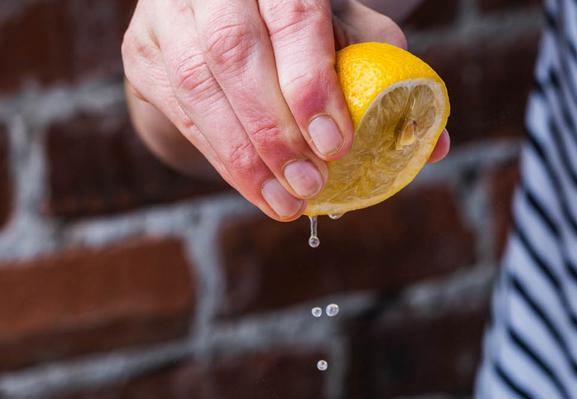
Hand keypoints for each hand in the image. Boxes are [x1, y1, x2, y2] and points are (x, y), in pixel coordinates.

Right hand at [123, 0, 449, 220]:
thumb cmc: (296, 30)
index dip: (311, 82)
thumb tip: (433, 144)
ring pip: (198, 86)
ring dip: (246, 156)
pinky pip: (183, 113)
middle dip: (275, 130)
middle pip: (233, 51)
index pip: (289, 13)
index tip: (336, 145)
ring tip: (285, 201)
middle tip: (311, 185)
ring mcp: (167, 14)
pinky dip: (224, 159)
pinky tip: (257, 189)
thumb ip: (382, 76)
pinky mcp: (143, 53)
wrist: (222, 22)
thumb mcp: (342, 36)